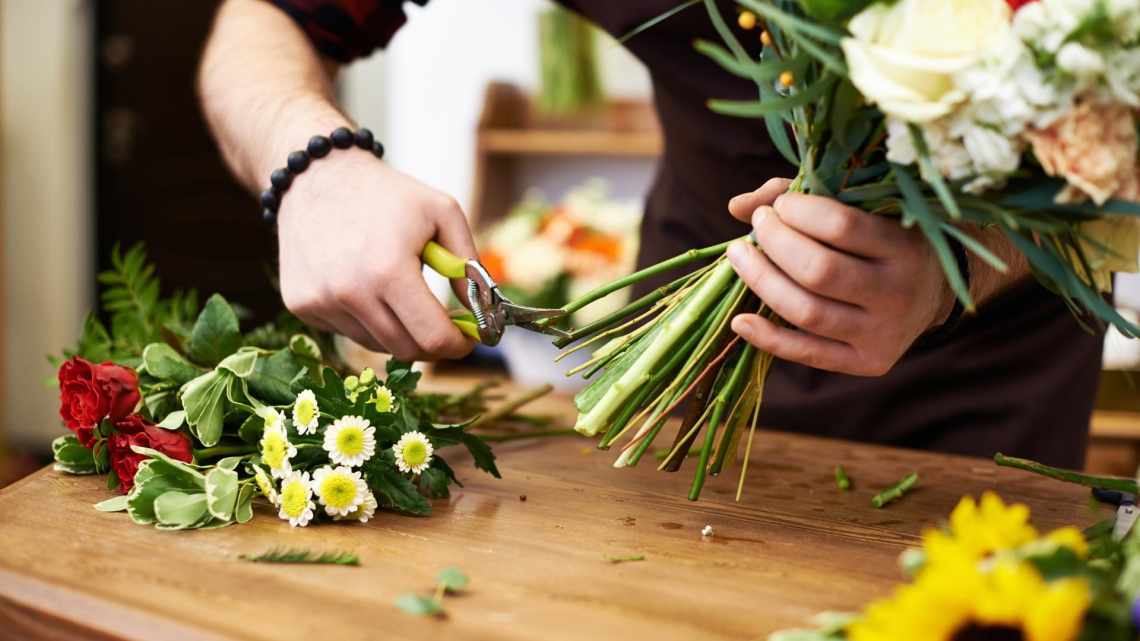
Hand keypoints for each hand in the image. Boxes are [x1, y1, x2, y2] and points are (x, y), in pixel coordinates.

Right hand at [277, 148, 476, 360]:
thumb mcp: (443, 213)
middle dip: (431, 342)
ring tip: (397, 290)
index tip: (467, 338)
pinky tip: (363, 285)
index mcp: (388, 271)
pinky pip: (347, 331)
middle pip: (406, 350)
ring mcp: (319, 302)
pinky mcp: (300, 305)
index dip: (458, 344)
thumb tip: (483, 313)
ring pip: (376, 344)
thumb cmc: (387, 194)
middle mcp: (349, 293)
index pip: (432, 338)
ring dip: (397, 329)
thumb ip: (469, 265)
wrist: (317, 176)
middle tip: (442, 323)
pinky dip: (365, 319)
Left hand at [725, 178, 954, 375]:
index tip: (780, 205)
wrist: (933, 293)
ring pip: (807, 312)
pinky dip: (768, 337)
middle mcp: (899, 293)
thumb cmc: (885, 239)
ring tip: (739, 255)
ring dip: (761, 281)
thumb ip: (805, 200)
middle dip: (776, 243)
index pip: (841, 226)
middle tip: (759, 225)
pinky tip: (740, 319)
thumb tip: (737, 207)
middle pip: (819, 271)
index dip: (799, 212)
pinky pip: (807, 353)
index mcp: (905, 246)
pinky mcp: (867, 362)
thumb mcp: (864, 210)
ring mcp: (883, 333)